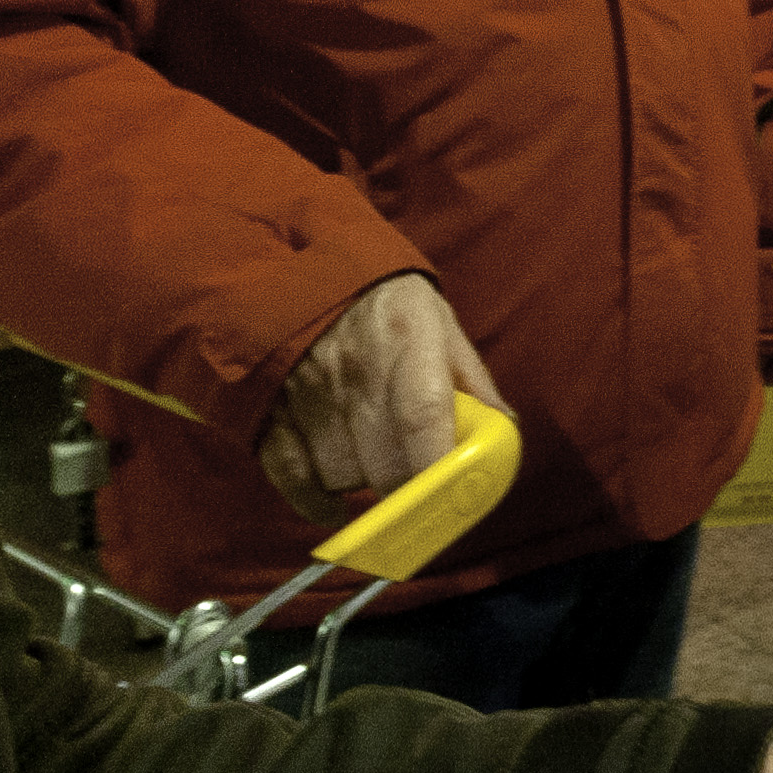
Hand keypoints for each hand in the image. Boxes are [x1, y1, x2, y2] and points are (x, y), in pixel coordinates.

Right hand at [256, 273, 509, 524]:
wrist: (293, 271)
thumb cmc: (381, 303)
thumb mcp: (435, 318)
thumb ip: (470, 378)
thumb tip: (503, 431)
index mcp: (407, 334)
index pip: (424, 415)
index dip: (438, 469)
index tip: (453, 501)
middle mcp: (354, 367)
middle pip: (386, 465)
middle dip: (409, 486)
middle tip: (415, 473)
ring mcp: (306, 393)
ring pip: (344, 477)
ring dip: (363, 481)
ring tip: (370, 453)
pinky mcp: (269, 413)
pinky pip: (296, 482)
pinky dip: (317, 501)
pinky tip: (333, 500)